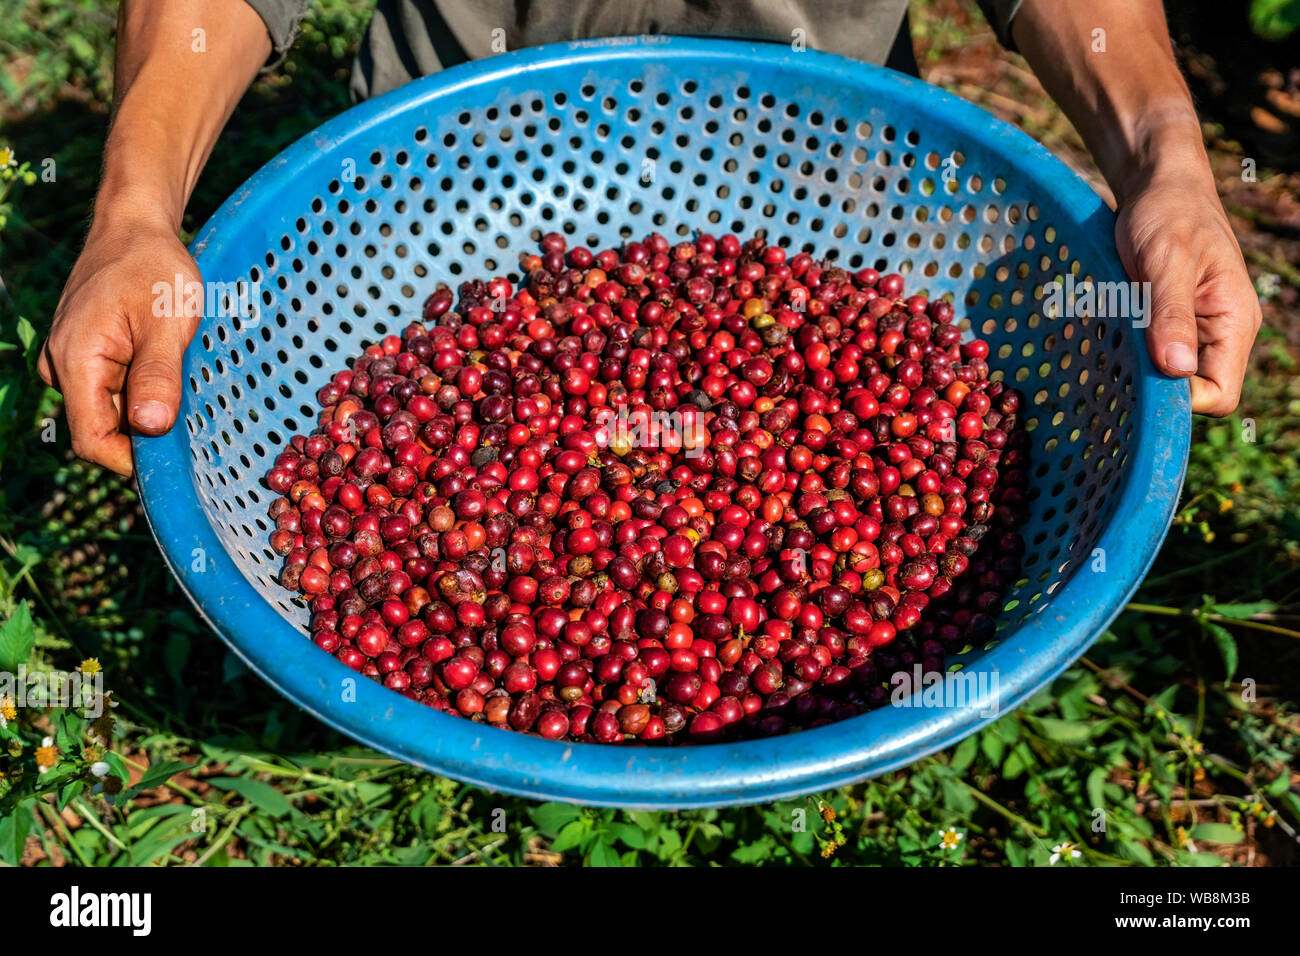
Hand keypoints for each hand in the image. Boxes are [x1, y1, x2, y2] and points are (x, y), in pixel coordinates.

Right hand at [38, 215, 200, 475]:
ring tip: (180, 376)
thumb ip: (158, 374)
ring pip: (111, 410)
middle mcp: (61, 366)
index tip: (175, 458)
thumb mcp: (167, 321)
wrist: (135, 227)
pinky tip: (168, 368)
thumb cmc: (154, 267)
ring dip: (148, 406)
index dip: (131, 460)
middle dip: (146, 430)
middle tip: (192, 409)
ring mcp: (71, 361)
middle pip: (103, 429)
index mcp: (75, 361)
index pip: (91, 440)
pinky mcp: (85, 355)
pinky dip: (143, 388)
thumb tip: (150, 426)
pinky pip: (113, 389)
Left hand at [1115, 173, 1260, 415]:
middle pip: (1190, 392)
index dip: (1181, 400)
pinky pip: (1146, 352)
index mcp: (1233, 323)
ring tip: (1103, 338)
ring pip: (1163, 374)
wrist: (1158, 185)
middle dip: (1150, 383)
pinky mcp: (1166, 322)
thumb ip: (1171, 314)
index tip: (1139, 380)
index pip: (1220, 394)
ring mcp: (1192, 329)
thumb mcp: (1168, 260)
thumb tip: (1177, 368)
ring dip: (1131, 365)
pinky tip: (1100, 328)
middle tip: (1109, 359)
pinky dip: (1122, 346)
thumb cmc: (1169, 213)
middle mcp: (1218, 333)